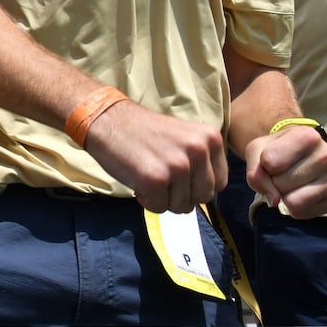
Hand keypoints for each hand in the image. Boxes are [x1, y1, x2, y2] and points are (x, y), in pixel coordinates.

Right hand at [82, 100, 225, 214]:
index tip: (177, 173)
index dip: (196, 185)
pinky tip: (137, 179)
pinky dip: (146, 200)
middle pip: (203, 198)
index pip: (219, 183)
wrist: (107, 118)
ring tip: (148, 174)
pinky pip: (158, 208)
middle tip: (161, 176)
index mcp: (211, 138)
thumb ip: (201, 160)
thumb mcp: (184, 138)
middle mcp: (199, 150)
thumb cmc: (143, 132)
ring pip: (182, 207)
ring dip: (163, 198)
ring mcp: (178, 165)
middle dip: (182, 195)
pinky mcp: (155, 179)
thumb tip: (208, 193)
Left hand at [243, 125, 326, 218]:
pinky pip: (303, 213)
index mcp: (308, 136)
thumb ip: (255, 173)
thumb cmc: (275, 150)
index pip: (270, 162)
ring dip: (284, 196)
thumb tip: (275, 201)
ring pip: (294, 202)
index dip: (264, 164)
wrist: (297, 155)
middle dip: (274, 182)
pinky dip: (295, 207)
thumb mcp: (257, 151)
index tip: (273, 156)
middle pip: (281, 184)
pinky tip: (300, 192)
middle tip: (283, 172)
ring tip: (291, 182)